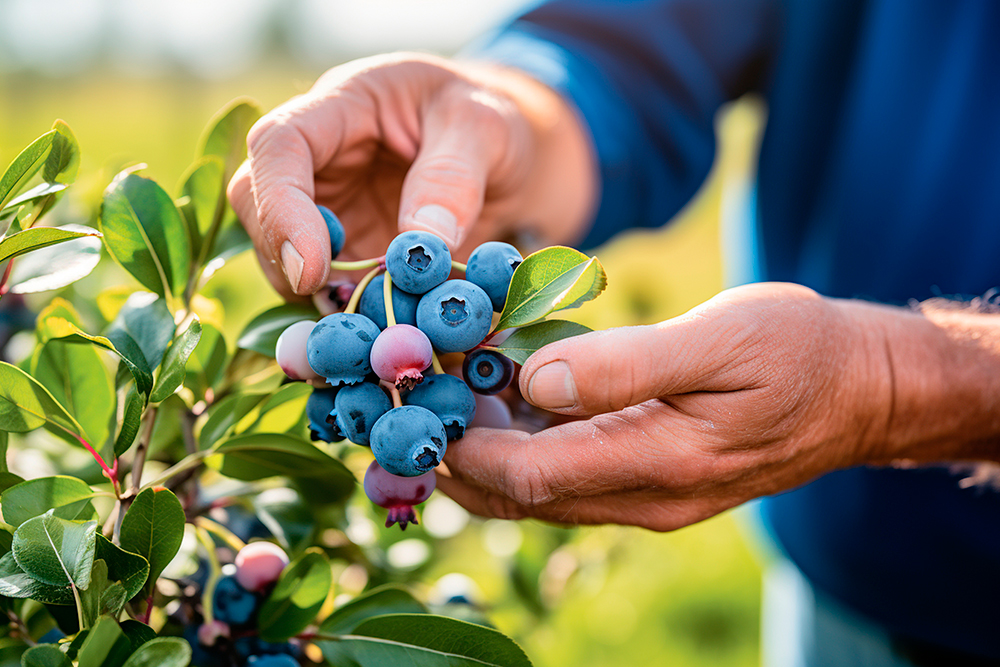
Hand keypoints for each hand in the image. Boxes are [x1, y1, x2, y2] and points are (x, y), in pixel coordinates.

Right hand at [227, 53, 595, 297]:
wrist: (508, 154)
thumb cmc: (492, 121)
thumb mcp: (486, 129)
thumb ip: (454, 177)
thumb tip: (419, 247)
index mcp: (343, 105)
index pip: (279, 144)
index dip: (280, 208)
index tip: (311, 270)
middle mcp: (319, 158)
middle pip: (256, 203)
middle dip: (283, 260)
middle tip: (339, 306)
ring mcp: (328, 208)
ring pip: (281, 256)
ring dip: (316, 298)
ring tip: (373, 325)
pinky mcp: (347, 253)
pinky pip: (327, 290)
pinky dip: (347, 317)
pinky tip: (384, 332)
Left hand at [438, 282, 894, 530]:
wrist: (860, 390)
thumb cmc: (797, 350)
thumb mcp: (721, 338)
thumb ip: (628, 364)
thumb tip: (535, 377)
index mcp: (659, 465)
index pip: (531, 476)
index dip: (467, 445)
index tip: (426, 397)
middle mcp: (645, 498)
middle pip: (522, 497)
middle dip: (459, 455)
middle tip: (419, 397)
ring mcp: (648, 497)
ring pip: (540, 493)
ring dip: (486, 452)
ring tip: (451, 390)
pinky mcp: (651, 481)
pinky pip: (569, 478)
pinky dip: (525, 445)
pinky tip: (508, 395)